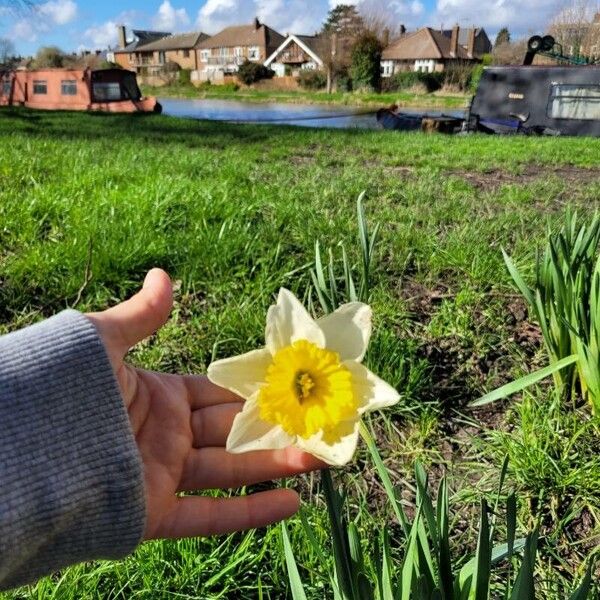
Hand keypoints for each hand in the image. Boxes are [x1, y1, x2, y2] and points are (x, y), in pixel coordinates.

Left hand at [86, 269, 322, 539]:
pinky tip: (292, 503)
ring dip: (276, 467)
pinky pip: (210, 515)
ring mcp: (162, 476)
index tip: (291, 387)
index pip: (218, 394)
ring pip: (230, 473)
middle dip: (275, 429)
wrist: (20, 445)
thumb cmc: (64, 386)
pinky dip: (252, 512)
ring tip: (319, 458)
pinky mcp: (153, 514)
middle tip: (317, 424)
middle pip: (232, 433)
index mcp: (160, 398)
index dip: (253, 391)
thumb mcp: (103, 341)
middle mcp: (167, 437)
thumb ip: (141, 314)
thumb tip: (163, 275)